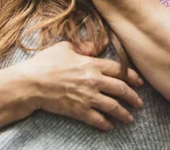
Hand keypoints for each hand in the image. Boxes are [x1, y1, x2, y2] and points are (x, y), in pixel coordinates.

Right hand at [16, 41, 143, 130]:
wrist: (31, 83)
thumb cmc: (45, 62)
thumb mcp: (65, 47)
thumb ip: (85, 46)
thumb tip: (100, 44)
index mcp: (90, 64)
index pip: (118, 69)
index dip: (131, 76)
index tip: (138, 81)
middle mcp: (92, 81)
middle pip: (120, 89)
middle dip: (133, 97)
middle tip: (139, 102)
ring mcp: (86, 97)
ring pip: (112, 106)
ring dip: (124, 113)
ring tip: (130, 118)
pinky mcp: (78, 111)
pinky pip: (97, 120)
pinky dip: (106, 124)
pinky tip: (110, 126)